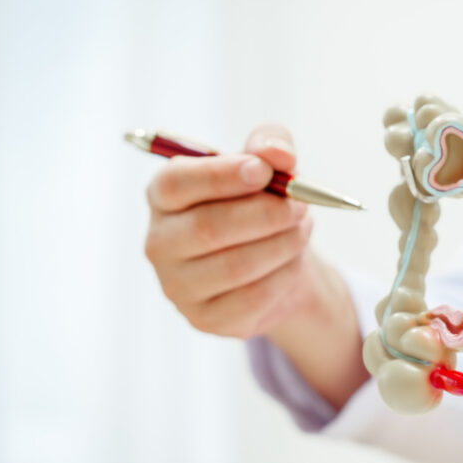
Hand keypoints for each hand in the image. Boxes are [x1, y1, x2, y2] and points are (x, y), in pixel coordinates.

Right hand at [144, 124, 313, 338]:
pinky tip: (293, 261)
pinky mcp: (204, 318)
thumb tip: (277, 154)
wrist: (275, 261)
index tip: (263, 171)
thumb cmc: (261, 203)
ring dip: (282, 244)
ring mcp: (178, 285)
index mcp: (163, 196)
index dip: (220, 176)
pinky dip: (284, 275)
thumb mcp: (269, 164)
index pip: (176, 184)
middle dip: (265, 214)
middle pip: (208, 228)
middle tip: (299, 205)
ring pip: (235, 266)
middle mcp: (160, 242)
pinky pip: (252, 298)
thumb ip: (272, 144)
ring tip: (302, 228)